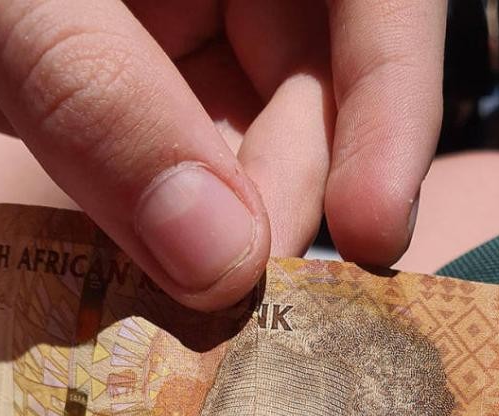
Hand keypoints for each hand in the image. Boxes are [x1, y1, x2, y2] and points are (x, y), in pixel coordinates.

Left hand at [0, 0, 445, 310]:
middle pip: (321, 92)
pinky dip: (177, 238)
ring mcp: (189, 37)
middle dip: (287, 197)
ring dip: (232, 236)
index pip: (377, 0)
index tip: (370, 230)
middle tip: (237, 293)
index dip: (395, 107)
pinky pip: (188, 179)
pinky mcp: (142, 99)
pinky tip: (157, 279)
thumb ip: (102, 103)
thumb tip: (220, 262)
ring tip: (192, 302)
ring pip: (256, 151)